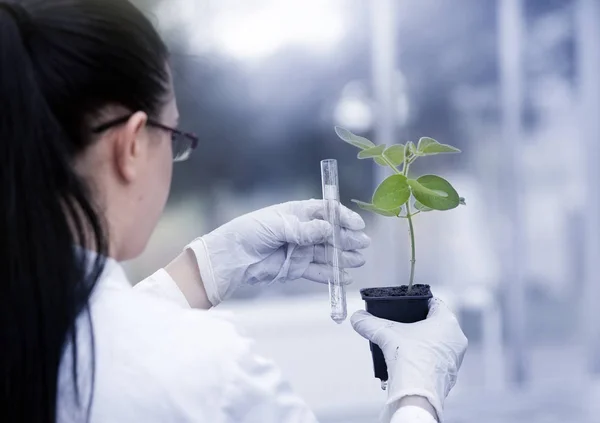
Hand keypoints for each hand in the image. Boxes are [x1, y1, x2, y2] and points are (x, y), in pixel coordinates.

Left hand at [186, 199, 369, 305]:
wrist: (231, 258)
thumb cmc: (249, 233)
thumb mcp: (277, 226)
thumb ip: (303, 230)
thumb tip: (328, 229)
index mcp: (296, 213)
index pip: (325, 212)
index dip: (342, 217)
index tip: (357, 225)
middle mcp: (302, 230)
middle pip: (330, 234)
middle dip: (347, 238)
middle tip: (363, 244)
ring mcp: (300, 250)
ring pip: (327, 253)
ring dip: (343, 257)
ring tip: (358, 260)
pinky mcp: (296, 268)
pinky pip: (318, 271)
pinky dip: (331, 275)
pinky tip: (345, 276)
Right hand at [351, 298, 467, 422]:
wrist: (417, 394)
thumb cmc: (411, 359)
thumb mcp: (386, 334)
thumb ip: (370, 323)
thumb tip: (358, 318)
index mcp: (447, 322)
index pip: (433, 303)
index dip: (417, 303)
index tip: (404, 306)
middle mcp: (456, 339)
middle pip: (434, 324)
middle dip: (416, 324)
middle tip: (399, 326)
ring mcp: (454, 358)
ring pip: (435, 343)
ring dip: (419, 343)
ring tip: (400, 346)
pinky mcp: (449, 374)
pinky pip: (435, 360)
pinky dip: (422, 358)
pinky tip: (407, 362)